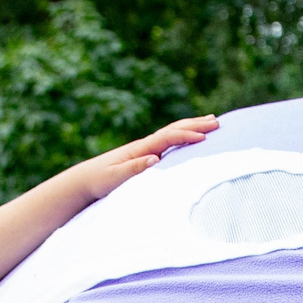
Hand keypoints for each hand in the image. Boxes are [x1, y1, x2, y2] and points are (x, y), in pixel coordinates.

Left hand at [68, 117, 219, 202]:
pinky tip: (193, 136)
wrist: (86, 179)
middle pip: (174, 129)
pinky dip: (184, 135)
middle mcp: (145, 145)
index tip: (204, 137)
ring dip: (193, 126)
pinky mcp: (146, 155)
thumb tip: (154, 159)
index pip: (167, 137)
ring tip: (212, 121)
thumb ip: (133, 169)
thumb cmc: (99, 180)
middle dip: (195, 124)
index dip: (185, 135)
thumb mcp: (114, 178)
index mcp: (140, 149)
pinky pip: (170, 142)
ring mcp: (146, 148)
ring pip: (173, 132)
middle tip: (217, 122)